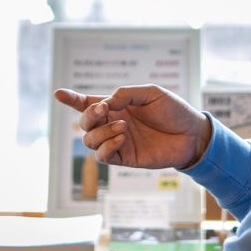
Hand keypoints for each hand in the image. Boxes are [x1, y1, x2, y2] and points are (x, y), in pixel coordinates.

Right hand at [53, 85, 211, 169]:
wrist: (192, 134)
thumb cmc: (174, 110)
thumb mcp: (151, 93)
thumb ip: (126, 94)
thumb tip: (105, 102)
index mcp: (117, 106)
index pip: (88, 104)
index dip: (72, 99)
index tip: (57, 93)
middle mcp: (113, 124)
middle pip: (84, 123)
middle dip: (89, 115)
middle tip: (106, 108)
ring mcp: (118, 142)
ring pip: (89, 140)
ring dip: (101, 131)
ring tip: (123, 126)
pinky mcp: (125, 158)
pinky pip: (103, 156)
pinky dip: (107, 146)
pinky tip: (122, 138)